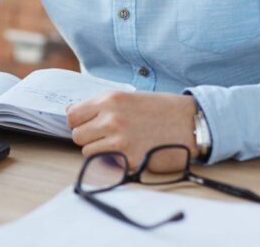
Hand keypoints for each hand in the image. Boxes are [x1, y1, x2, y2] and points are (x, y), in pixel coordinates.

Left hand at [67, 91, 198, 171]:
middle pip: (76, 135)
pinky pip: (104, 163)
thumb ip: (99, 104)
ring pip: (87, 151)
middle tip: (102, 136)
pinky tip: (124, 153)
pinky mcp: (128, 159)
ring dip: (97, 150)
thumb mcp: (128, 96)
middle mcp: (111, 119)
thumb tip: (71, 111)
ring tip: (115, 144)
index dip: (77, 121)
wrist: (189, 123)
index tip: (85, 124)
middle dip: (87, 136)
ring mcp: (119, 140)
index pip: (72, 115)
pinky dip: (110, 161)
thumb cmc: (160, 109)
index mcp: (110, 100)